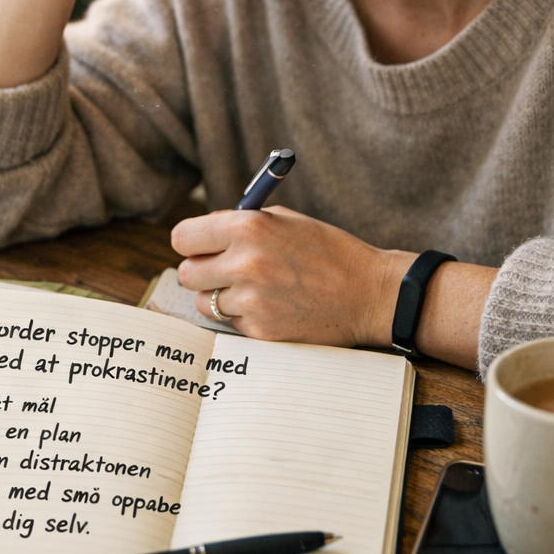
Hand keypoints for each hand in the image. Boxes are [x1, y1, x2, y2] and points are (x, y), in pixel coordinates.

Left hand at [171, 205, 413, 346]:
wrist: (369, 293)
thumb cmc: (328, 251)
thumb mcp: (285, 221)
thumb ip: (241, 223)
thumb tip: (203, 233)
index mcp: (249, 228)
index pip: (183, 237)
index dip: (191, 242)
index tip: (199, 246)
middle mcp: (245, 264)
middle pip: (186, 273)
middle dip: (201, 271)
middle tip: (222, 269)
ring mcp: (252, 302)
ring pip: (205, 302)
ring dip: (220, 297)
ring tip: (254, 289)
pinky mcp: (261, 332)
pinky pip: (231, 324)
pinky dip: (244, 317)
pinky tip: (273, 306)